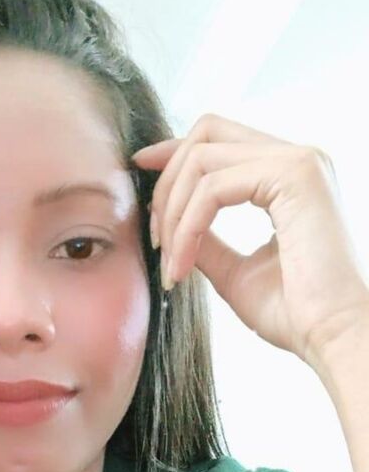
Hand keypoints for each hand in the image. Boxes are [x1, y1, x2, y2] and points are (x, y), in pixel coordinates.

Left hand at [131, 113, 368, 368]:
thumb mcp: (235, 271)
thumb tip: (171, 225)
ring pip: (202, 159)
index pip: (220, 139)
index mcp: (288, 176)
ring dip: (173, 213)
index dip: (173, 150)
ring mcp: (299, 162)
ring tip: (170, 263)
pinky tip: (182, 264)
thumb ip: (206, 241)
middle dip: (166, 181)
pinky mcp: (294, 176)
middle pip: (206, 134)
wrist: (331, 337)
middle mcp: (297, 159)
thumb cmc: (295, 313)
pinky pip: (212, 188)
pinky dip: (187, 227)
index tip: (140, 168)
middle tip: (154, 236)